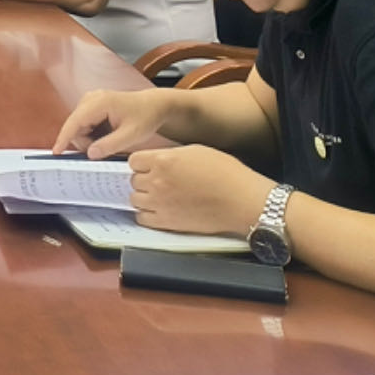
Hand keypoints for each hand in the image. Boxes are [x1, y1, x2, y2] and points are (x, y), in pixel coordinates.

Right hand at [51, 87, 173, 158]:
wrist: (153, 105)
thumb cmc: (145, 117)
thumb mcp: (132, 135)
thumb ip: (110, 145)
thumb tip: (90, 154)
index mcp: (99, 102)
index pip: (75, 122)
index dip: (64, 138)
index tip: (56, 153)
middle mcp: (90, 99)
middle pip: (76, 127)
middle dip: (86, 143)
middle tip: (106, 153)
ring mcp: (90, 101)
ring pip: (79, 127)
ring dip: (90, 140)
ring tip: (111, 144)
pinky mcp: (91, 106)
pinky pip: (84, 125)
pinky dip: (92, 135)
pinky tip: (107, 138)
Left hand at [127, 145, 274, 236]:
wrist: (242, 200)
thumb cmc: (226, 173)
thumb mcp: (195, 151)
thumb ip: (170, 155)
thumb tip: (158, 160)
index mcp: (163, 160)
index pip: (133, 160)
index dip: (142, 163)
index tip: (149, 165)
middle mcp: (156, 181)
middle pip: (133, 180)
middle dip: (144, 179)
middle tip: (158, 181)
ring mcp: (160, 203)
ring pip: (134, 199)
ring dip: (144, 197)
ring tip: (159, 196)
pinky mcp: (167, 223)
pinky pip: (142, 218)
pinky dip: (147, 214)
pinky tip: (159, 210)